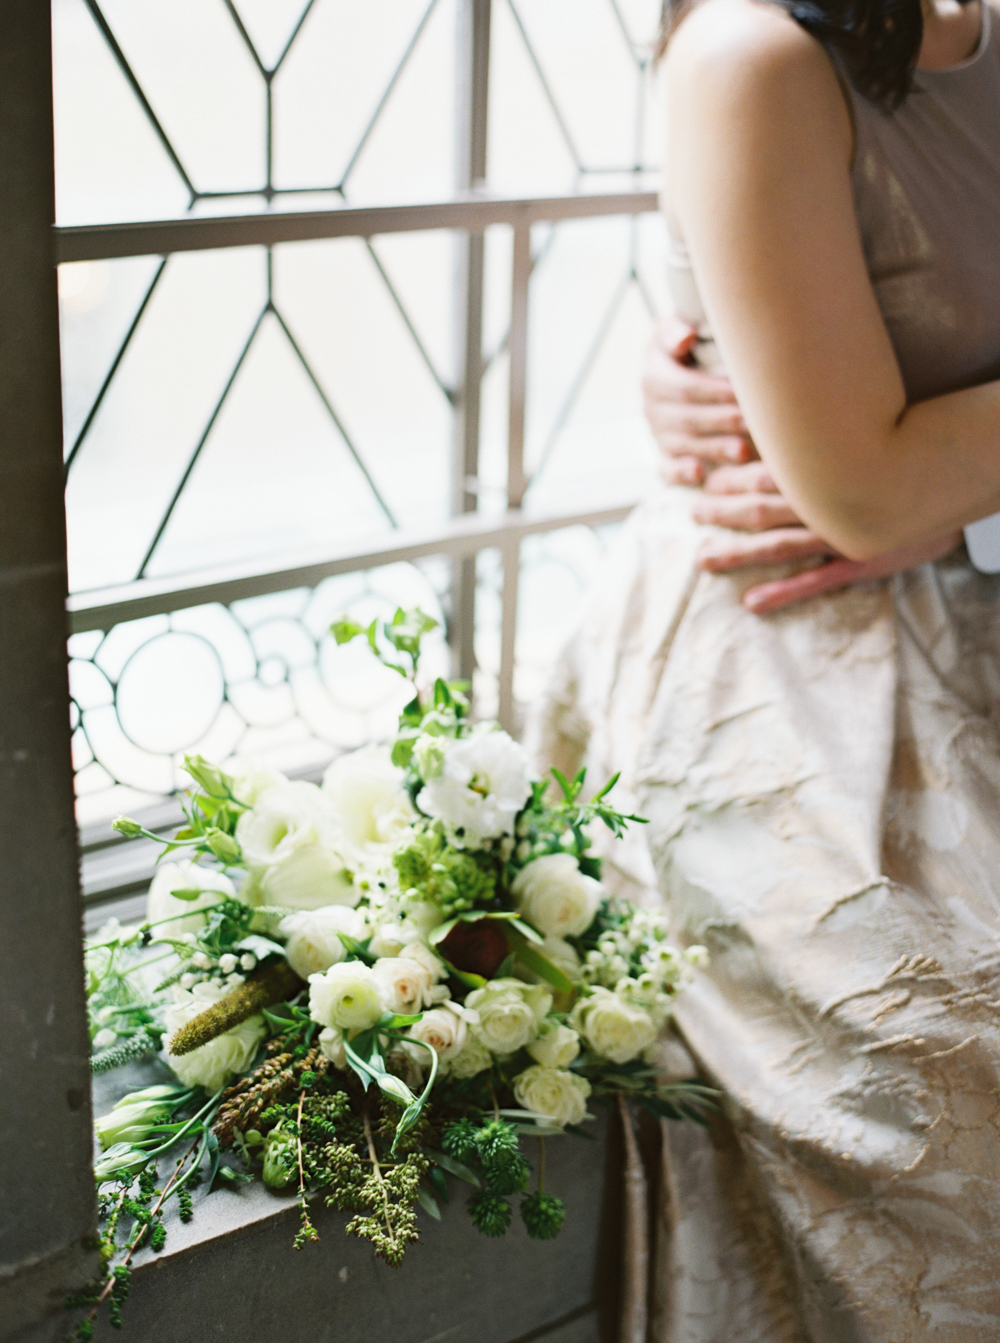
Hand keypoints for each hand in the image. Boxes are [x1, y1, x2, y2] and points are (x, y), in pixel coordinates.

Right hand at [642, 316, 753, 484]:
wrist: (674, 373)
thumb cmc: (686, 348)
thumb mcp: (674, 331)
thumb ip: (676, 330)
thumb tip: (686, 335)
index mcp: (655, 375)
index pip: (685, 386)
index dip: (714, 391)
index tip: (743, 391)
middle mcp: (653, 407)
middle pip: (688, 417)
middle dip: (721, 421)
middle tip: (752, 423)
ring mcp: (658, 434)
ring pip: (684, 445)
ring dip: (713, 449)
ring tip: (743, 452)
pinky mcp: (664, 456)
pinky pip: (667, 469)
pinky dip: (681, 473)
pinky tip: (700, 474)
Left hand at [694, 464, 960, 611]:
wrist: (950, 488)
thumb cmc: (897, 461)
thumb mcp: (855, 443)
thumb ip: (816, 439)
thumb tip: (771, 431)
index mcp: (826, 471)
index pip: (769, 472)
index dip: (732, 477)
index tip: (705, 478)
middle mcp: (829, 502)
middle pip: (764, 507)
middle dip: (724, 511)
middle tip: (693, 511)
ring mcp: (844, 535)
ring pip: (780, 544)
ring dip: (739, 552)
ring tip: (703, 558)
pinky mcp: (861, 563)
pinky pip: (815, 581)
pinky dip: (783, 593)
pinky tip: (752, 602)